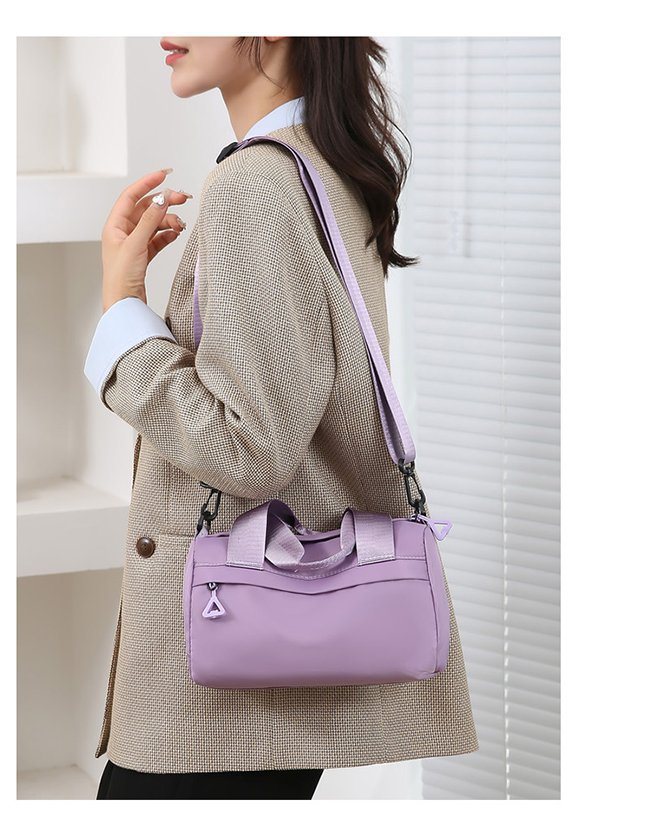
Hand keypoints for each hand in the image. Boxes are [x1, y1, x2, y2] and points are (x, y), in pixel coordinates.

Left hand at [101, 168, 190, 312]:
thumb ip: (150, 220)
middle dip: (165, 203)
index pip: (131, 196)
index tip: (165, 174)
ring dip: (169, 221)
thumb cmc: (120, 278)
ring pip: (155, 224)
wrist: (124, 304)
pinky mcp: (143, 255)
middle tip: (183, 199)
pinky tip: (176, 234)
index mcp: (114, 225)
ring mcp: (134, 244)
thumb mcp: (136, 244)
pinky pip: (158, 238)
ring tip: (181, 225)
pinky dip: (168, 235)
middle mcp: (123, 232)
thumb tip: (161, 199)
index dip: (148, 183)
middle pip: (146, 209)